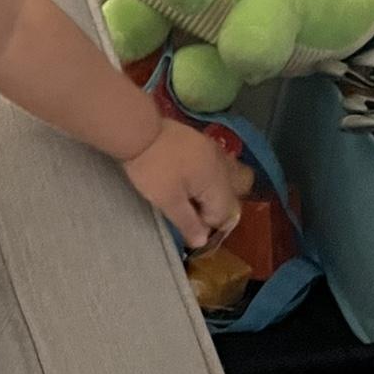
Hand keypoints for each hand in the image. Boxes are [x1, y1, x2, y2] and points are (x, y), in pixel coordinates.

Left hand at [121, 119, 255, 249]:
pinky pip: (217, 163)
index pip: (224, 213)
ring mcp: (214, 150)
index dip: (207, 225)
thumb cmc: (152, 169)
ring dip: (216, 191)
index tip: (187, 227)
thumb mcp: (167, 200)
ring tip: (191, 196)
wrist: (138, 131)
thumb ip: (187, 222)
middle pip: (235, 193)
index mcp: (218, 182)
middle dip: (218, 207)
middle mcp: (223, 166)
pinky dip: (210, 175)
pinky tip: (190, 178)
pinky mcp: (202, 142)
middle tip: (193, 211)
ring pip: (229, 176)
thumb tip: (202, 242)